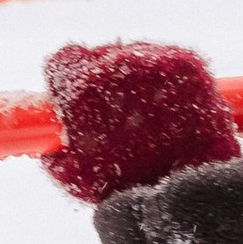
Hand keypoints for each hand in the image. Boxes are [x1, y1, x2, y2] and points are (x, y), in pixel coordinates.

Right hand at [42, 39, 241, 201]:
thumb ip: (56, 146)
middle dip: (102, 81)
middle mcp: (117, 63)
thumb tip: (52, 133)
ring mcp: (156, 59)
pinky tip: (171, 112)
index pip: (62, 62)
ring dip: (136, 79)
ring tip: (149, 120)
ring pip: (135, 56)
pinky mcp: (187, 61)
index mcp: (82, 88)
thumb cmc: (129, 186)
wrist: (189, 187)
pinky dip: (168, 81)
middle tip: (116, 115)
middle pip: (99, 56)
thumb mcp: (75, 175)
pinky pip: (168, 62)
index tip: (75, 98)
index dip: (66, 81)